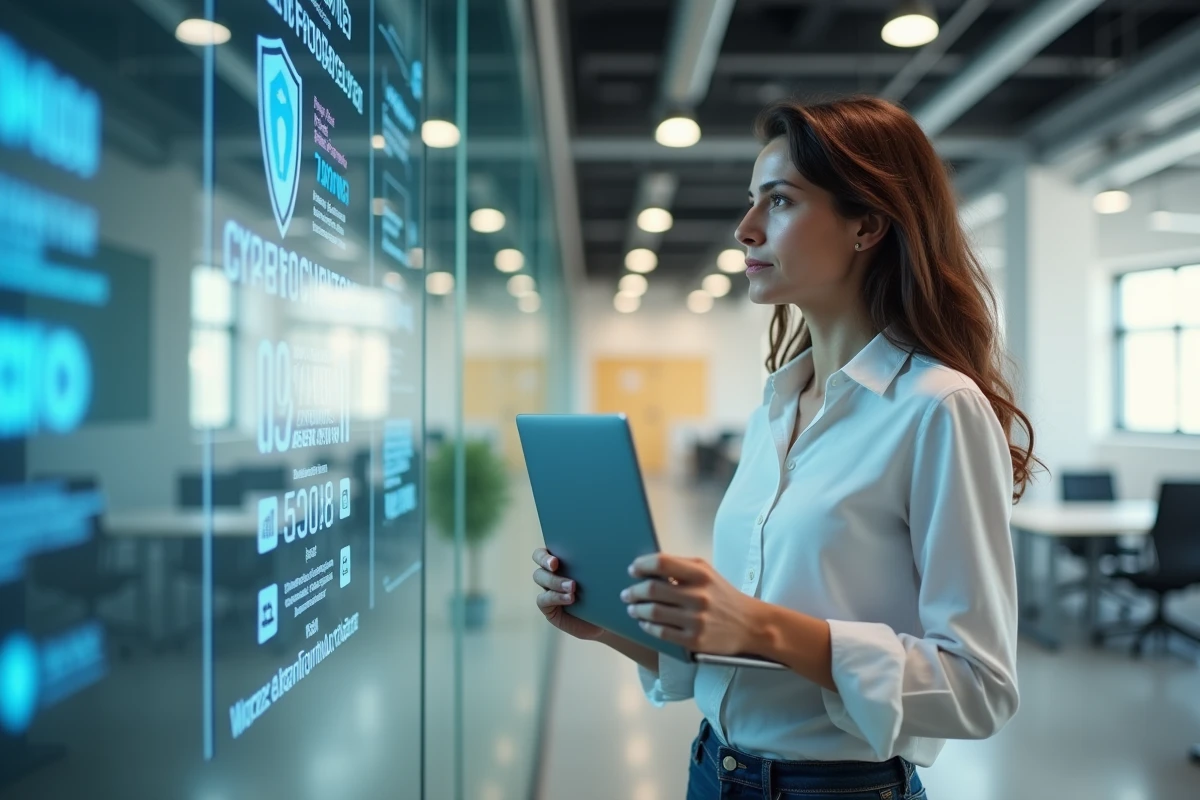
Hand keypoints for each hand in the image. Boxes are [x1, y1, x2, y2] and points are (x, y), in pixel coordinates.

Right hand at [531, 548, 603, 640]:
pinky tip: (570, 599)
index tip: (556, 560)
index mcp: (562, 559)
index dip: (545, 554)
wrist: (606, 618)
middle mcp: (551, 572)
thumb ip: (596, 560)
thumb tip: (602, 545)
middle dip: (545, 561)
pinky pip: (544, 599)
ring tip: (572, 587)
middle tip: (556, 565)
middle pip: (538, 560)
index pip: (544, 551)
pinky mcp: (548, 607)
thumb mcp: (602, 575)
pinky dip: (556, 597)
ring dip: (554, 581)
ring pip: (540, 578)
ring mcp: (548, 589)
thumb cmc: (605, 592)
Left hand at [622, 554, 758, 654]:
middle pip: (652, 590)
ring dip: (637, 610)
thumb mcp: (708, 573)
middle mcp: (699, 596)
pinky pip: (661, 633)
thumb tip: (646, 569)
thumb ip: (680, 567)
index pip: (661, 563)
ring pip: (653, 613)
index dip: (642, 565)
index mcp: (700, 575)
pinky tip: (644, 622)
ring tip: (633, 608)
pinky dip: (648, 627)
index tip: (633, 570)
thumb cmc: (723, 595)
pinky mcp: (695, 641)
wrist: (751, 625)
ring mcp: (696, 620)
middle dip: (634, 591)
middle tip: (626, 594)